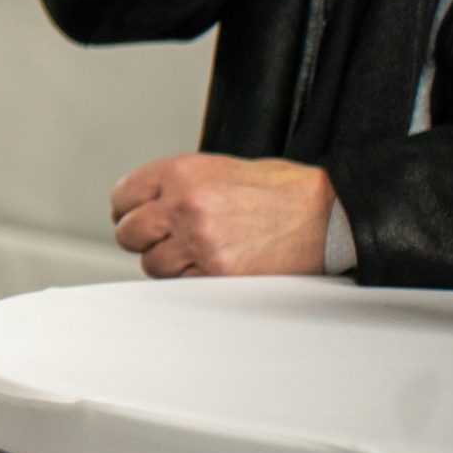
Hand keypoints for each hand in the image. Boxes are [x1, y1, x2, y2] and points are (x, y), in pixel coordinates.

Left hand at [109, 153, 333, 277]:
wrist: (328, 214)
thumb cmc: (283, 191)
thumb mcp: (222, 169)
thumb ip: (179, 185)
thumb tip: (147, 204)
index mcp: (181, 173)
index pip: (124, 196)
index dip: (128, 210)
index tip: (133, 217)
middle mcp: (183, 205)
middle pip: (130, 233)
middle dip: (143, 238)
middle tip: (162, 240)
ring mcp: (198, 241)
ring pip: (152, 264)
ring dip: (168, 263)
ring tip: (196, 253)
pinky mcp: (217, 273)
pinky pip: (181, 284)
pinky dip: (191, 280)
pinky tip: (212, 266)